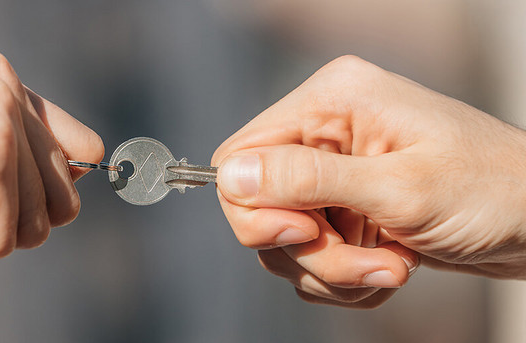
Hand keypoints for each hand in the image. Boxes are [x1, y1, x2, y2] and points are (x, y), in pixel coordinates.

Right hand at [0, 50, 103, 257]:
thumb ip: (12, 149)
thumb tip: (78, 188)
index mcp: (1, 79)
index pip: (84, 147)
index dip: (53, 188)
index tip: (3, 192)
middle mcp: (8, 88)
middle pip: (65, 200)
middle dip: (7, 216)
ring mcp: (1, 115)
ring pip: (37, 225)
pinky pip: (3, 239)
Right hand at [212, 55, 525, 307]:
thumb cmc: (493, 189)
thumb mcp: (401, 188)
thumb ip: (309, 181)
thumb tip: (232, 175)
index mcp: (332, 102)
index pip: (242, 157)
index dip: (256, 206)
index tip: (305, 235)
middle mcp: (325, 133)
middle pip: (259, 206)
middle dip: (310, 250)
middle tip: (367, 263)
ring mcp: (335, 173)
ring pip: (285, 241)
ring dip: (334, 271)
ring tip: (391, 268)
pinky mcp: (345, 207)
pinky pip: (312, 258)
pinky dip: (346, 278)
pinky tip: (390, 267)